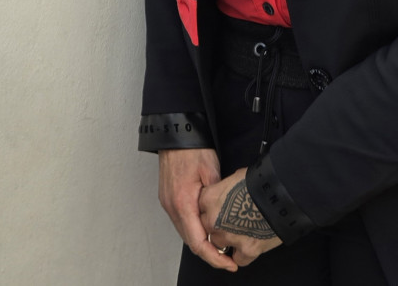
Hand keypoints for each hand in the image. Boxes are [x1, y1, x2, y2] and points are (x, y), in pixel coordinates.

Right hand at [158, 148, 237, 270]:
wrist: (176, 133)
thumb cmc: (193, 149)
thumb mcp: (212, 173)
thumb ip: (217, 200)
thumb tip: (225, 219)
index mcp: (183, 202)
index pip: (198, 242)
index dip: (214, 258)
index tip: (229, 264)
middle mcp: (172, 206)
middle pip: (190, 241)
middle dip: (210, 253)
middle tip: (229, 258)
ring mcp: (167, 202)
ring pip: (185, 232)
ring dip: (201, 242)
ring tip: (221, 245)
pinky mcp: (168, 198)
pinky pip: (180, 221)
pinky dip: (194, 230)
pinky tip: (207, 228)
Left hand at [200, 168, 282, 267]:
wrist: (282, 196)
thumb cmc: (261, 182)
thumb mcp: (236, 177)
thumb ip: (223, 188)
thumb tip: (225, 192)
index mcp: (209, 199)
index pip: (201, 208)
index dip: (211, 209)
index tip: (219, 209)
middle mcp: (214, 220)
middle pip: (208, 227)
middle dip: (217, 225)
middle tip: (231, 220)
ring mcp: (229, 237)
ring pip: (219, 245)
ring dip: (229, 240)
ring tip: (242, 230)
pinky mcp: (246, 250)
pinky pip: (238, 259)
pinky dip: (244, 253)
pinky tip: (251, 243)